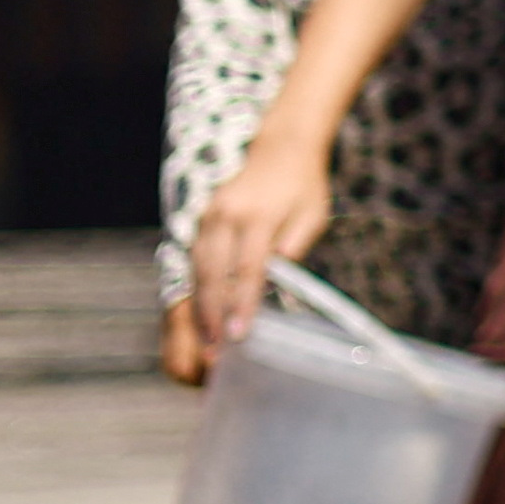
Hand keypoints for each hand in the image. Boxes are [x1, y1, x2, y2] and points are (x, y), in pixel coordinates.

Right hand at [175, 142, 335, 380]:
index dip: (243, 304)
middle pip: (213, 275)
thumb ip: (293, 246)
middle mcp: (224, 216)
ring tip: (205, 347)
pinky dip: (194, 293)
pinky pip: (192, 264)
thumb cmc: (304, 187)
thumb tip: (272, 282)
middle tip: (215, 356)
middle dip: (212, 317)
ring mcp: (207, 218)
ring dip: (199, 310)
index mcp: (257, 215)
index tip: (239, 336)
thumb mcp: (312, 215)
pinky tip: (198, 319)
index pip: (248, 268)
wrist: (279, 147)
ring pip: (196, 272)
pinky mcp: (200, 223)